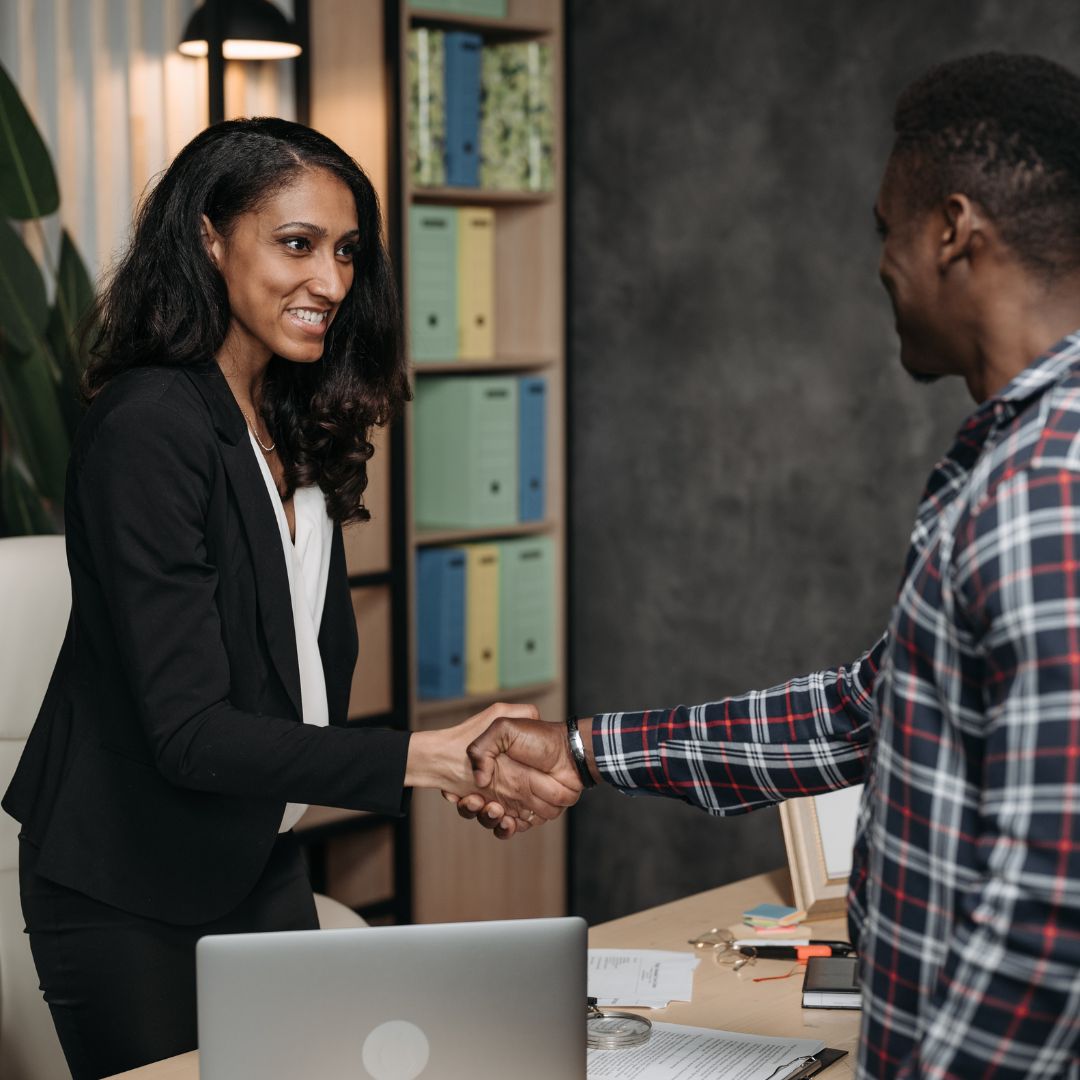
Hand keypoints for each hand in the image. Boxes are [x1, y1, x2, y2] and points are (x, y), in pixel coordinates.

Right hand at [410, 703, 577, 829]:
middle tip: (474, 800)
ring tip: (493, 808)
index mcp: (491, 767)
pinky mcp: (528, 816)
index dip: (456, 792)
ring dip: (487, 818)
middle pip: (475, 807)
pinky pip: (510, 829)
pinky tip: (507, 820)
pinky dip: (505, 829)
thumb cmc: (538, 737)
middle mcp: (500, 785)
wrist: (569, 753)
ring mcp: (514, 802)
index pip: (466, 785)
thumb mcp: (503, 727)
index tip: (454, 793)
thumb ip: (483, 747)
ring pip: (490, 820)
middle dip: (470, 808)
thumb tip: (479, 781)